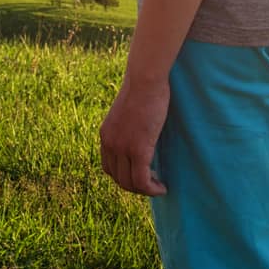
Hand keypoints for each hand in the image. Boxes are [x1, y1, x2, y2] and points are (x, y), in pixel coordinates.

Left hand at [99, 74, 170, 195]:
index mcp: (106, 134)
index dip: (124, 176)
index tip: (141, 174)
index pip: (108, 167)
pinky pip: (142, 181)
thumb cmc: (143, 87)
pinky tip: (162, 187)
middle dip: (135, 185)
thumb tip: (140, 132)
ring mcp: (122, 148)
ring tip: (158, 185)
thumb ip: (129, 124)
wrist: (145, 78)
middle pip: (118, 178)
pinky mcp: (138, 150)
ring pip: (130, 184)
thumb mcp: (129, 110)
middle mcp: (110, 143)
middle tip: (152, 182)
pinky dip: (152, 190)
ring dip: (145, 190)